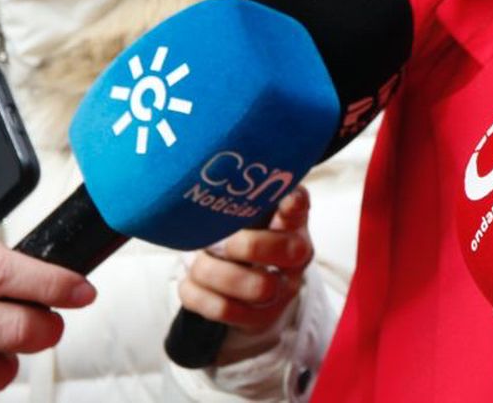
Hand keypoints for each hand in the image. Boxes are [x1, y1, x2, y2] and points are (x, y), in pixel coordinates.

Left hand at [179, 188, 313, 335]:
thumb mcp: (255, 214)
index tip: (285, 201)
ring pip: (251, 287)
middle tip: (220, 242)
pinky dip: (197, 293)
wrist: (254, 288)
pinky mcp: (258, 319)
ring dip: (212, 271)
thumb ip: (250, 196)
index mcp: (294, 224)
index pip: (300, 209)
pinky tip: (192, 282)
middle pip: (285, 251)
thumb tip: (231, 173)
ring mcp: (280, 293)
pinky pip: (222, 309)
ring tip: (200, 261)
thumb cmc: (249, 237)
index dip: (294, 205)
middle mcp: (295, 260)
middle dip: (244, 246)